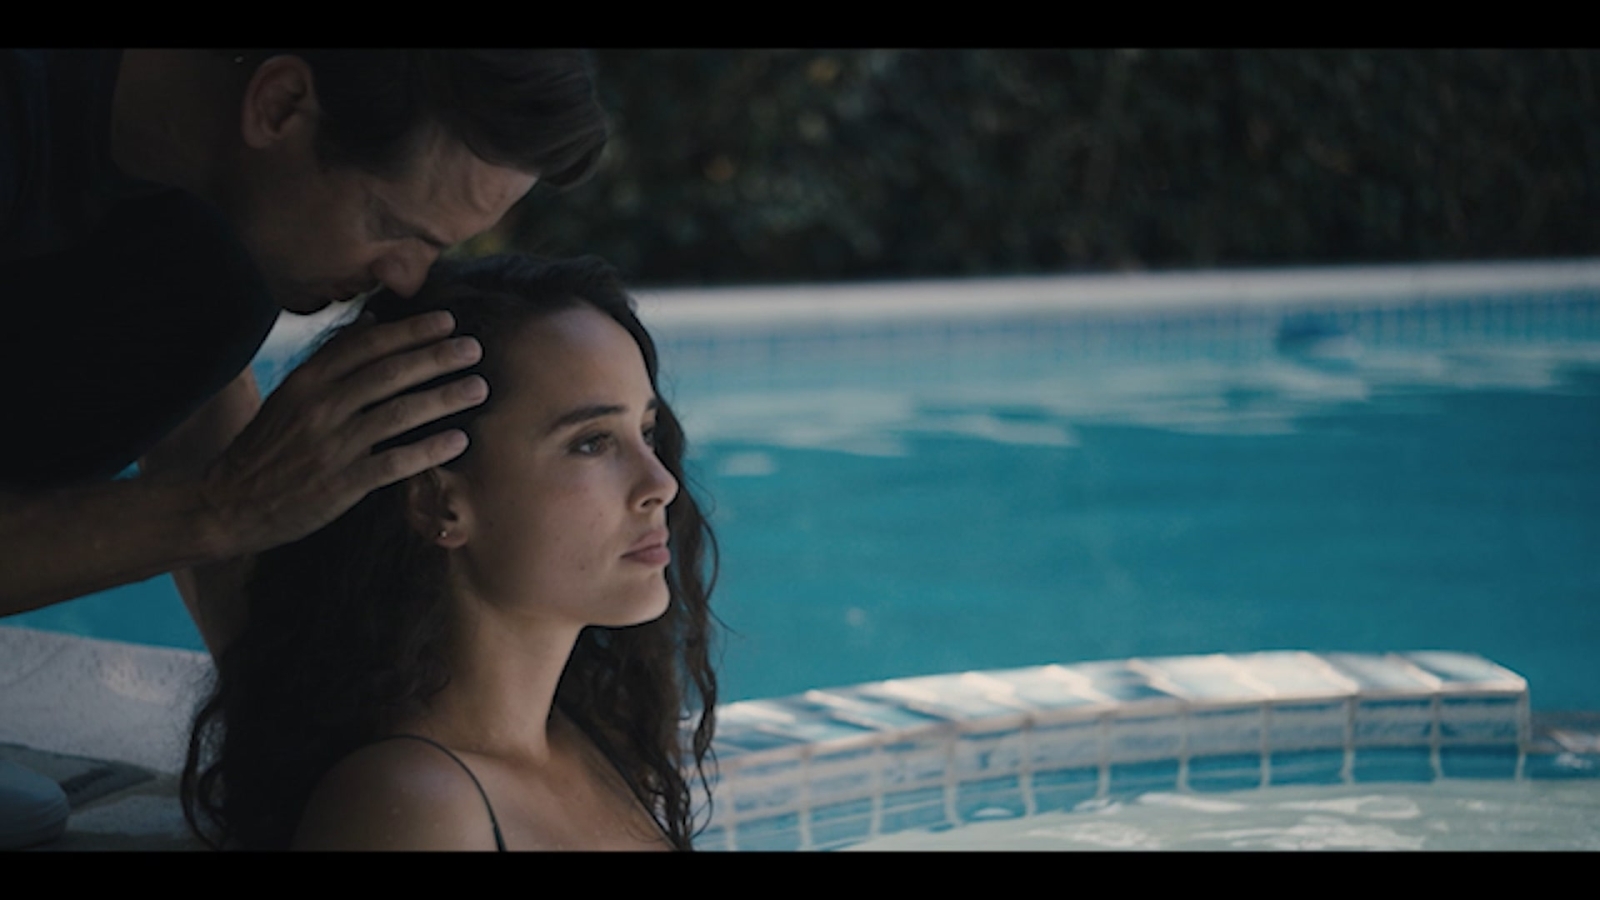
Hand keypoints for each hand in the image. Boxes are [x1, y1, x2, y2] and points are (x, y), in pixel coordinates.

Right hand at [198, 310, 487, 556]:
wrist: (227, 504)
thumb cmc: (268, 447)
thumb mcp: (289, 394)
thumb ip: (331, 359)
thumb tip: (372, 320)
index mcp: (306, 381)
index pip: (366, 345)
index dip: (410, 331)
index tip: (447, 321)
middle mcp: (319, 408)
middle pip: (388, 374)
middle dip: (436, 358)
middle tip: (475, 348)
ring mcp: (330, 446)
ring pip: (397, 414)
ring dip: (443, 398)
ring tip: (479, 388)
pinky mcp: (340, 484)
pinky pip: (393, 463)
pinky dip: (428, 451)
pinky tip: (458, 441)